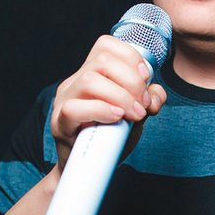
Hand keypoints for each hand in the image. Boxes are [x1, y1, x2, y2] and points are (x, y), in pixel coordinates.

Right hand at [50, 35, 167, 167]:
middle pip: (103, 60)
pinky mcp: (59, 122)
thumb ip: (149, 99)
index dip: (131, 57)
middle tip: (144, 105)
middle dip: (132, 81)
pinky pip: (75, 108)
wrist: (89, 168)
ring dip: (121, 96)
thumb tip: (155, 94)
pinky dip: (101, 110)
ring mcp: (64, 100)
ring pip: (90, 80)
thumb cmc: (110, 136)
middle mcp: (75, 81)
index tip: (147, 79)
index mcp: (91, 72)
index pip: (106, 45)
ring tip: (135, 115)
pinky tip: (116, 117)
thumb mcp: (135, 114)